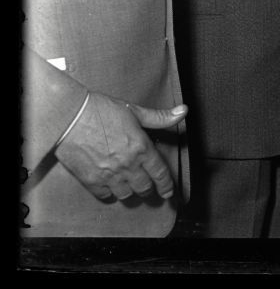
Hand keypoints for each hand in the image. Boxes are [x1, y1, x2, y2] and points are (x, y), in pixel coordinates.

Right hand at [54, 93, 187, 201]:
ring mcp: (109, 175)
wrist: (70, 117)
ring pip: (126, 194)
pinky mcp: (91, 180)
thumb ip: (160, 117)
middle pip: (144, 187)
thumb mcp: (135, 111)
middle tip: (150, 189)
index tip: (169, 192)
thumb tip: (183, 111)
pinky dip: (110, 193)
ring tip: (131, 187)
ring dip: (131, 192)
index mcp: (141, 148)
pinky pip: (105, 195)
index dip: (167, 185)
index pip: (160, 173)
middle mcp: (128, 165)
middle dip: (149, 189)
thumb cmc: (102, 111)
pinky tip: (111, 188)